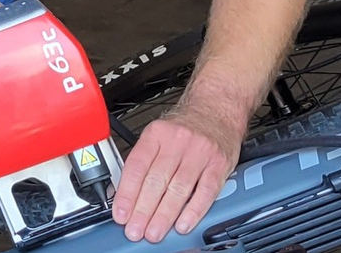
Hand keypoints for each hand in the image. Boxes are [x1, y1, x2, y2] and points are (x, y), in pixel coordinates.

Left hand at [112, 106, 243, 241]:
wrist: (217, 109)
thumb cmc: (185, 126)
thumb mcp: (158, 135)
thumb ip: (142, 161)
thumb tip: (121, 192)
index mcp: (157, 134)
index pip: (136, 166)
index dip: (126, 193)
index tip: (121, 213)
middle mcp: (177, 141)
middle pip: (156, 180)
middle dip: (143, 210)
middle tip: (135, 230)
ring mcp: (199, 152)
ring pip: (178, 188)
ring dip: (164, 215)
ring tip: (154, 232)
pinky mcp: (219, 164)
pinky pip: (205, 191)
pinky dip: (193, 211)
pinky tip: (182, 224)